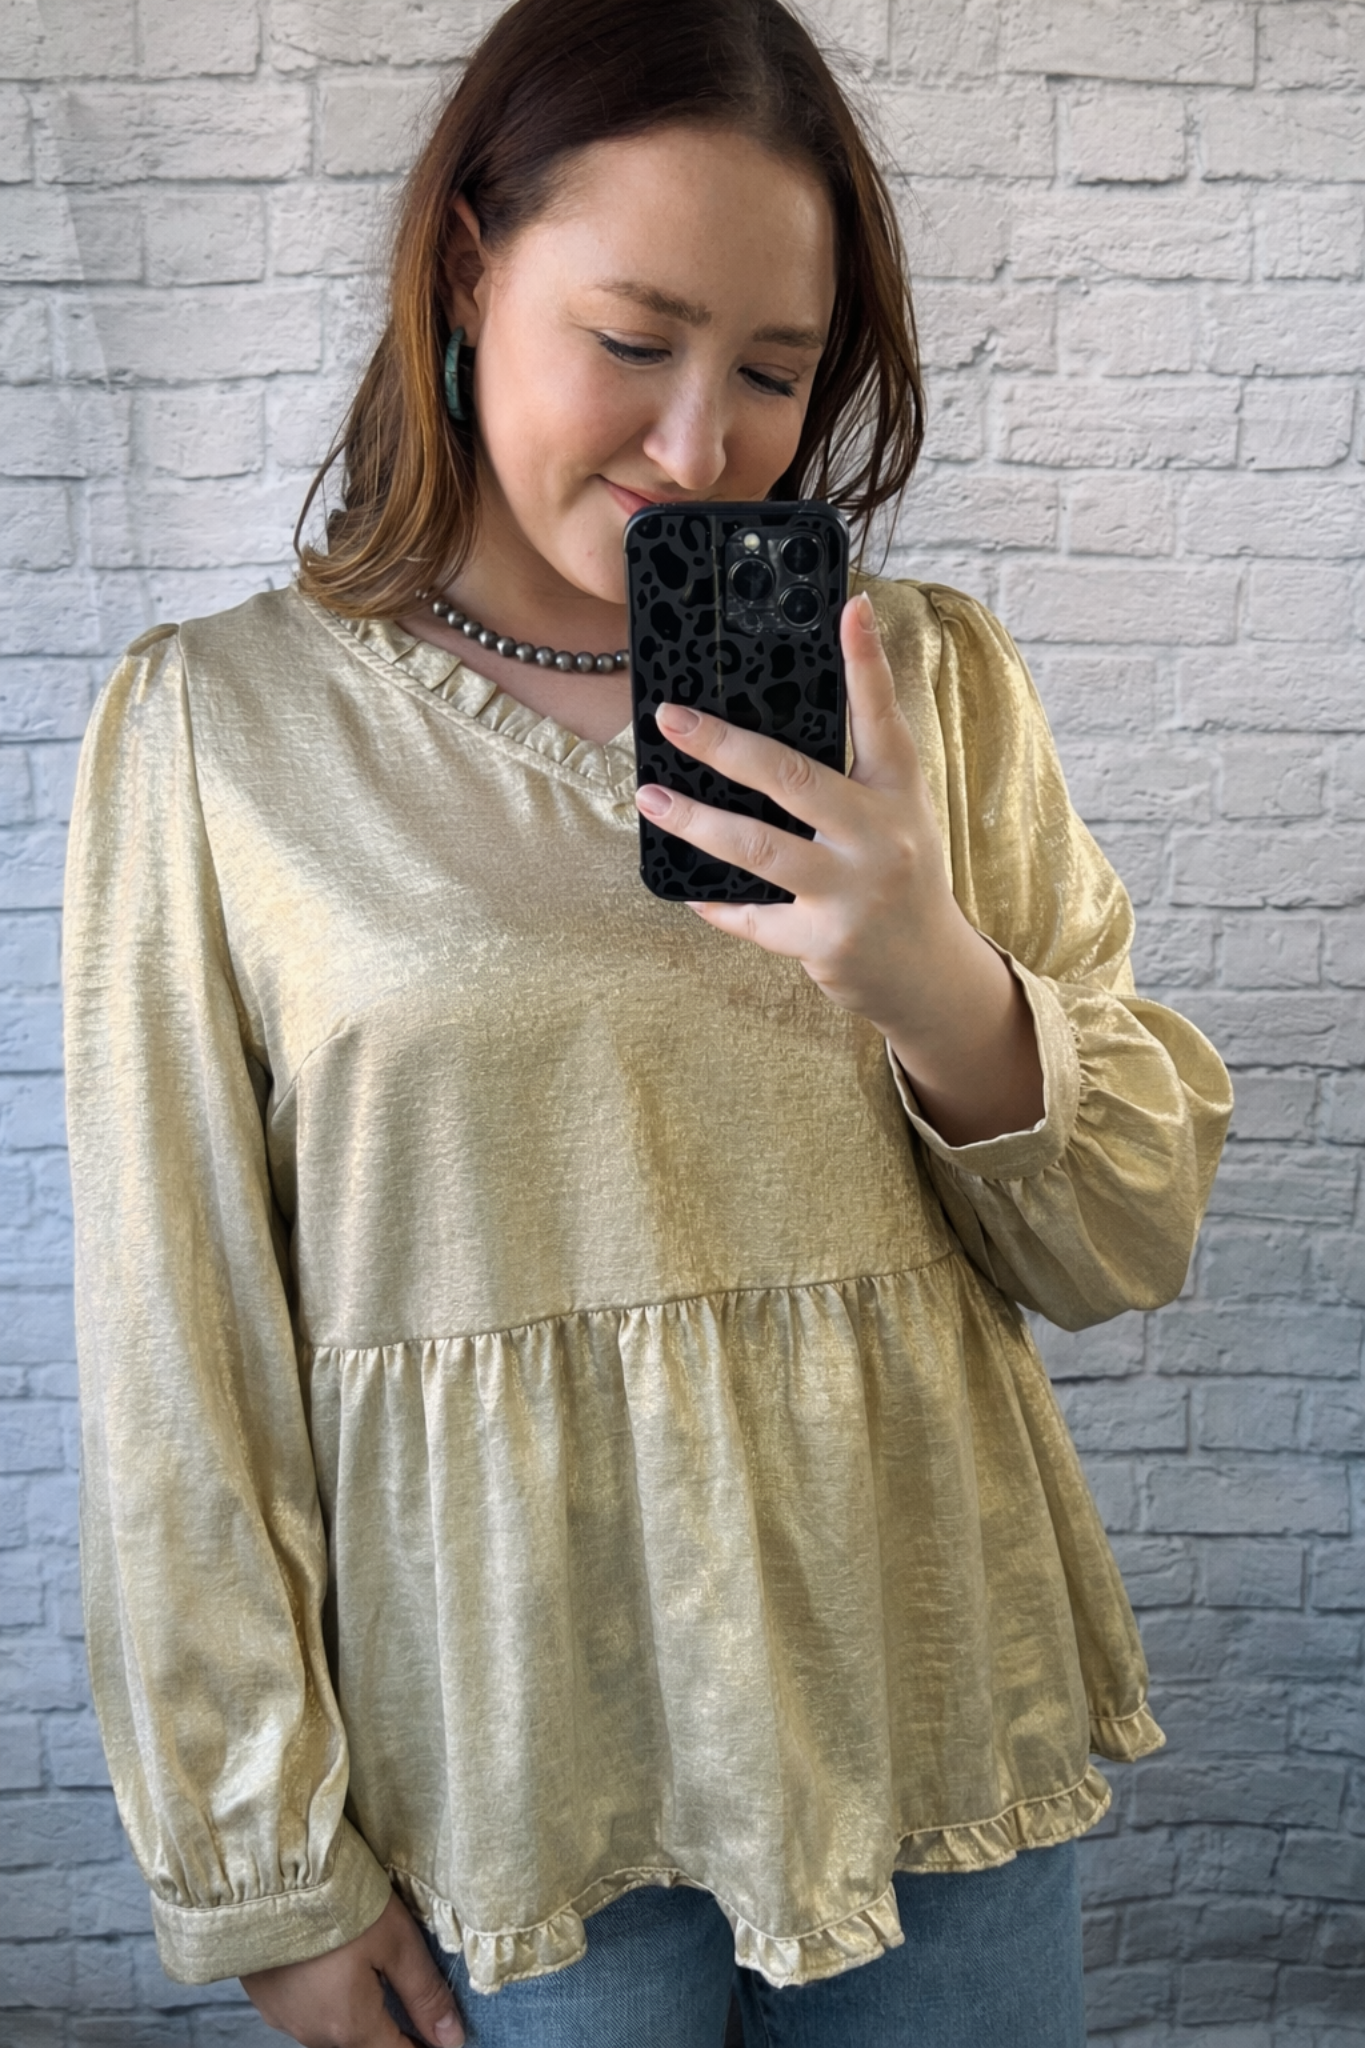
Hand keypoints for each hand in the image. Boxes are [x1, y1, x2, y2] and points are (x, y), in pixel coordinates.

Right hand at [241, 1891, 463, 2046]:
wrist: (267, 1876)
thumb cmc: (336, 1903)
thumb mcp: (396, 1941)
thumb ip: (425, 1994)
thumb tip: (451, 2038)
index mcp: (350, 2027)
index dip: (424, 2044)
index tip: (439, 2031)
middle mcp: (314, 2033)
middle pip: (364, 2041)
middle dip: (389, 2023)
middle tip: (403, 1981)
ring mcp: (285, 2016)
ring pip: (333, 2025)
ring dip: (355, 2006)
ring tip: (365, 1961)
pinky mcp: (266, 1996)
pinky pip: (306, 2007)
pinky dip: (326, 1992)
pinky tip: (331, 1959)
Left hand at [635, 590, 1043, 1145]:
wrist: (930, 975)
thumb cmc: (900, 876)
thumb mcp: (897, 814)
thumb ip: (854, 771)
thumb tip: (773, 720)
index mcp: (899, 794)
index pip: (881, 718)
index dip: (865, 661)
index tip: (850, 605)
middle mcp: (880, 838)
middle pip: (793, 779)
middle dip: (724, 745)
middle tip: (670, 717)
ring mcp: (851, 892)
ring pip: (756, 849)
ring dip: (695, 822)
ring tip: (650, 797)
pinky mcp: (823, 942)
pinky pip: (752, 917)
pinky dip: (716, 903)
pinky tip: (687, 888)